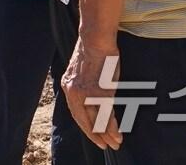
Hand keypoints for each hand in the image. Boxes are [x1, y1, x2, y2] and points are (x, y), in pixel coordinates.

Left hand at [62, 36, 122, 150]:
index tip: (94, 136)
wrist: (95, 39)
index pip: (76, 113)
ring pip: (96, 120)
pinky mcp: (99, 91)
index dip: (85, 127)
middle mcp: (73, 92)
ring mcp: (86, 93)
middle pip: (84, 120)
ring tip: (115, 143)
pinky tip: (117, 134)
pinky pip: (106, 114)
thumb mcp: (81, 71)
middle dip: (95, 135)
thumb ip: (82, 85)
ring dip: (106, 135)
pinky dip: (112, 127)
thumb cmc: (93, 52)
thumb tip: (90, 97)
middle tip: (104, 145)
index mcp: (68, 86)